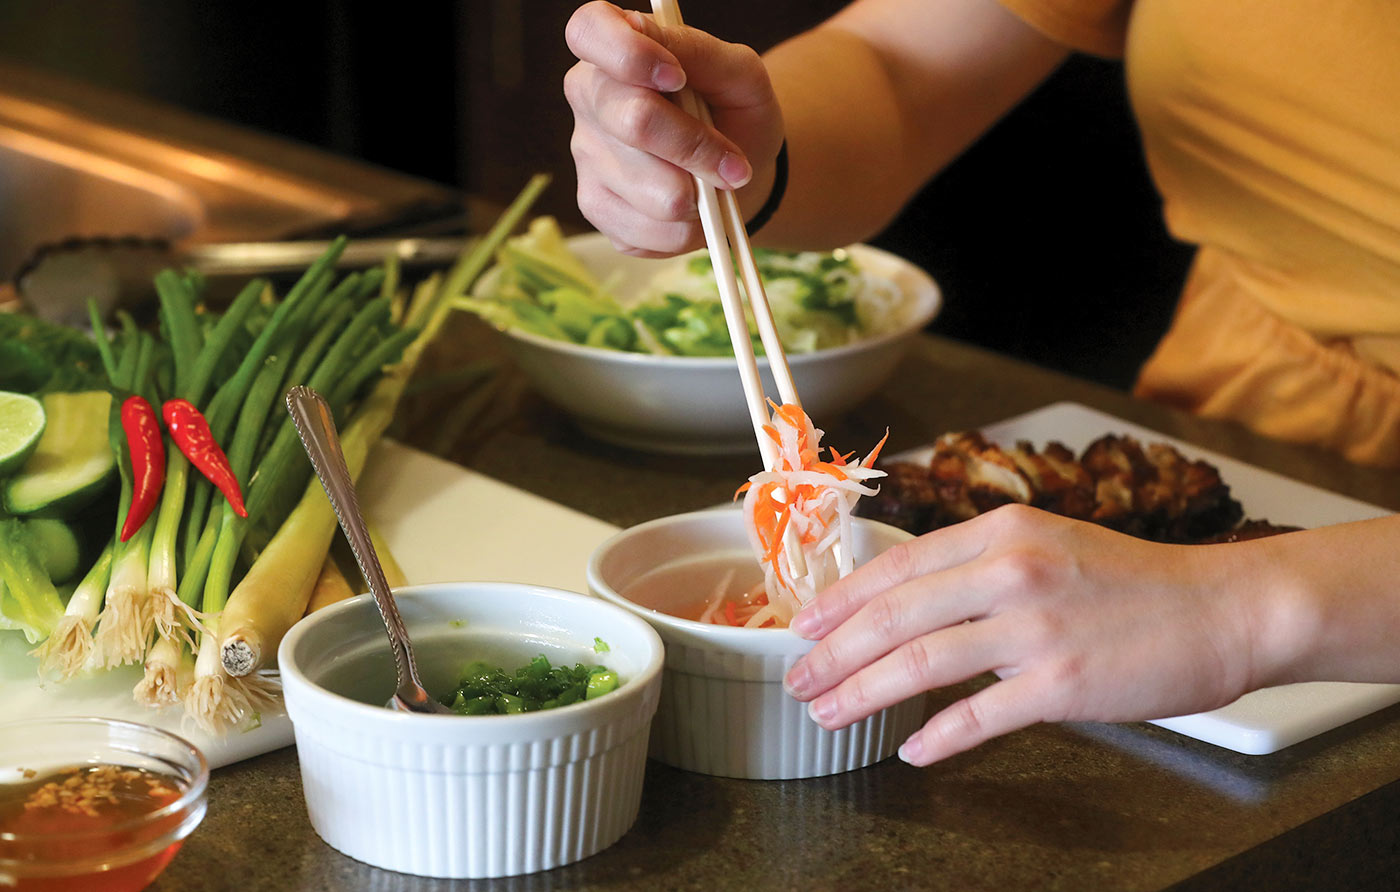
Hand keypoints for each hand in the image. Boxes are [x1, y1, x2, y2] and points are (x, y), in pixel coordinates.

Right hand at [563, 1, 783, 256]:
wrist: (735, 173)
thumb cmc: (733, 113)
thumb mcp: (738, 73)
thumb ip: (702, 54)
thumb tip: (667, 56)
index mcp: (613, 46)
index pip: (589, 31)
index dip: (631, 55)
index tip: (677, 77)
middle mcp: (588, 97)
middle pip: (635, 120)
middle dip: (697, 148)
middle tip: (734, 165)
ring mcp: (585, 155)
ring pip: (652, 190)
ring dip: (699, 196)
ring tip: (711, 185)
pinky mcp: (595, 206)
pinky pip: (649, 229)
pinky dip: (688, 228)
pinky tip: (692, 210)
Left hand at [782, 504, 1274, 764]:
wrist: (1223, 609)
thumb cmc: (1133, 581)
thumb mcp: (1047, 543)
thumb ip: (978, 565)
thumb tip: (908, 601)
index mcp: (1000, 531)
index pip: (895, 566)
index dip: (840, 600)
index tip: (805, 625)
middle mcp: (1009, 570)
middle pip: (892, 617)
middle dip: (833, 653)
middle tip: (800, 680)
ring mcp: (1034, 627)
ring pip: (917, 663)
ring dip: (860, 693)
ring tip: (828, 713)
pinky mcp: (1060, 682)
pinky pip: (977, 716)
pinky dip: (935, 736)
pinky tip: (911, 749)